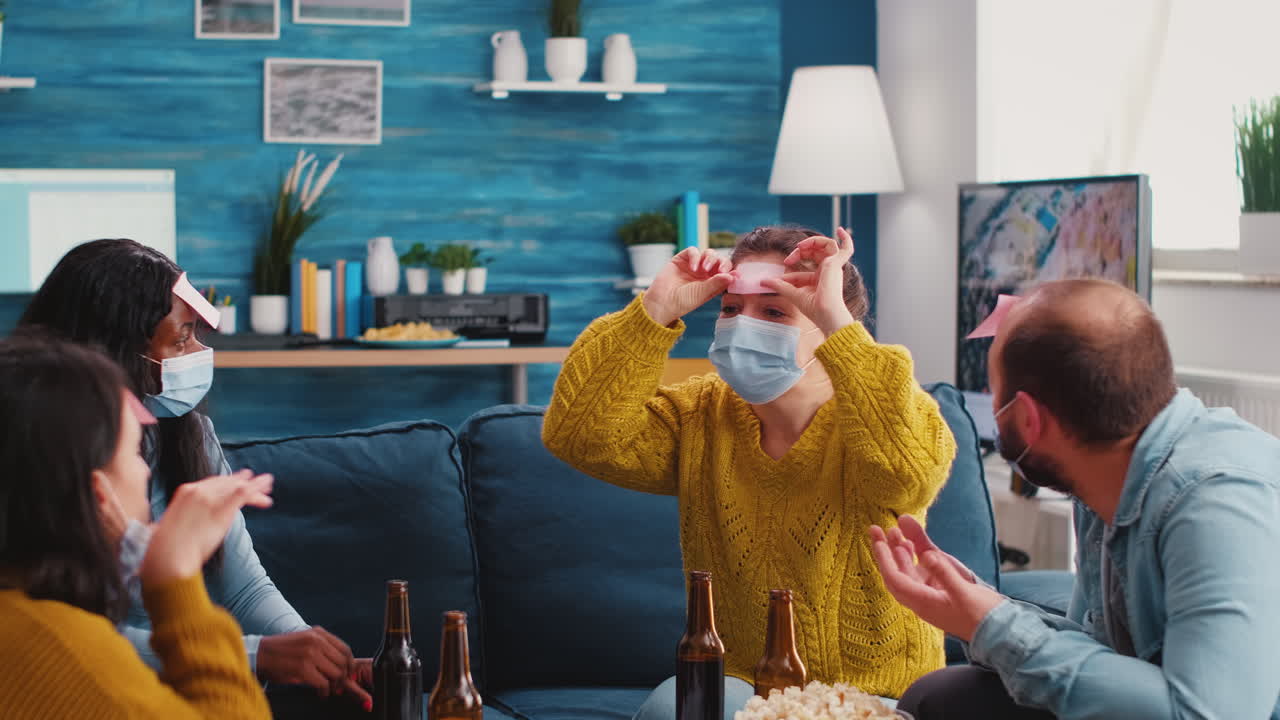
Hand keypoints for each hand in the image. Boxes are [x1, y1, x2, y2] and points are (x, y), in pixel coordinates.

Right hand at [141, 470, 272, 584]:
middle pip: (228, 483)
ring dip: (255, 485)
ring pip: (238, 486)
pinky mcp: (221, 510)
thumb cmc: (168, 546)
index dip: (229, 482)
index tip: (240, 483)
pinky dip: (255, 490)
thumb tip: (188, 525)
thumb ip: (184, 517)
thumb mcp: (173, 524)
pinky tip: (265, 493)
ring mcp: (210, 499)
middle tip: (261, 484)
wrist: (169, 555)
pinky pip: (242, 495)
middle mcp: (198, 491)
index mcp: (186, 491)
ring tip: (268, 483)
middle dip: (245, 482)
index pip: (213, 482)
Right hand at [258, 628, 371, 709]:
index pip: (345, 649)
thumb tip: (341, 669)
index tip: (348, 674)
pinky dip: (324, 691)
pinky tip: (320, 693)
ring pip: (336, 673)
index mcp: (318, 633)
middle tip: (338, 686)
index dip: (350, 664)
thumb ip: (322, 651)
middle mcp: (316, 640)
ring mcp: (310, 653)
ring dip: (335, 685)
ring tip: (329, 690)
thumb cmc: (281, 652)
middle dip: (343, 677)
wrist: (259, 654)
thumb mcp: (304, 642)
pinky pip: (323, 683)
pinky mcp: (303, 668)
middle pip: (343, 662)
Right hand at [641, 247, 732, 326]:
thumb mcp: (703, 293)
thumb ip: (717, 283)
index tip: (735, 273)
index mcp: (712, 283)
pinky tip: (693, 268)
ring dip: (709, 258)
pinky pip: (693, 251)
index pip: (726, 271)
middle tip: (720, 270)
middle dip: (721, 262)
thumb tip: (734, 276)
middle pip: (719, 260)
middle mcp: (704, 273)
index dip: (731, 270)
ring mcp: (693, 265)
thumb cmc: (683, 302)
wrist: (662, 302)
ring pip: (708, 253)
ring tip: (704, 269)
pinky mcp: (682, 259)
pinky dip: (695, 256)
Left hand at [760, 227, 856, 335]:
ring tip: (800, 247)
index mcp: (820, 279)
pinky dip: (846, 239)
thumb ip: (778, 285)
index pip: (804, 269)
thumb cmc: (813, 308)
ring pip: (827, 245)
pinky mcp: (837, 264)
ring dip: (813, 241)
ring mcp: (834, 267)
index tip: (779, 278)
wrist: (825, 313)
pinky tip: (840, 230)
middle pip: (816, 252)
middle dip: (801, 251)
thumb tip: (762, 282)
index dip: (791, 271)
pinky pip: (846, 248)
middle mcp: (829, 272)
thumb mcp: (792, 293)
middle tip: (789, 259)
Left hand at [868, 514, 1003, 642]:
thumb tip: (924, 554)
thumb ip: (944, 572)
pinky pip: (921, 573)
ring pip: (908, 572)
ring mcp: (931, 596)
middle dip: (885, 552)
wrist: (1001, 633)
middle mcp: (922, 600)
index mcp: (923, 603)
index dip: (884, 558)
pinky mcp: (941, 592)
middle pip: (896, 574)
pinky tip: (911, 544)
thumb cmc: (983, 616)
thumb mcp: (963, 592)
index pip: (895, 579)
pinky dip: (915, 558)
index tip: (877, 539)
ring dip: (899, 552)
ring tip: (894, 531)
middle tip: (876, 529)